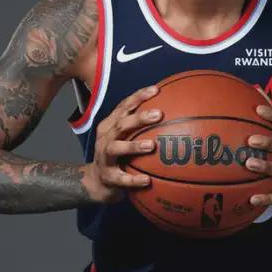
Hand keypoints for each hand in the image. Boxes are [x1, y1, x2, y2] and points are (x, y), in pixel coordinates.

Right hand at [83, 85, 162, 203]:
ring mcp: (104, 157)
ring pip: (116, 148)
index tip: (156, 90)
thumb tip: (176, 115)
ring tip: (151, 145)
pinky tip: (147, 181)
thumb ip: (143, 127)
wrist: (95, 182)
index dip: (139, 97)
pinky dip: (133, 179)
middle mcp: (106, 138)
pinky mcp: (107, 177)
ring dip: (133, 146)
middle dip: (139, 118)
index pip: (124, 106)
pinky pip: (120, 178)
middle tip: (159, 114)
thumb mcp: (126, 138)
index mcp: (111, 125)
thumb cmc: (118, 155)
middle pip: (121, 124)